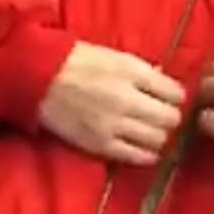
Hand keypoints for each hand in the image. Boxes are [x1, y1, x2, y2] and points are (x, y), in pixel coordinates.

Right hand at [39, 43, 183, 165]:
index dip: (176, 97)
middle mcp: (126, 100)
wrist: (38, 79)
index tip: (169, 99)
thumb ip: (142, 72)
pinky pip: (136, 156)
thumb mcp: (115, 56)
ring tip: (150, 132)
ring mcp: (114, 125)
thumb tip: (165, 84)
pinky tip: (144, 148)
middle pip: (170, 119)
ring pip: (157, 139)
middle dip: (170, 118)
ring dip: (159, 136)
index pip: (175, 93)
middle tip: (161, 116)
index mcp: (132, 73)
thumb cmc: (76, 62)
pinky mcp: (100, 145)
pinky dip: (146, 154)